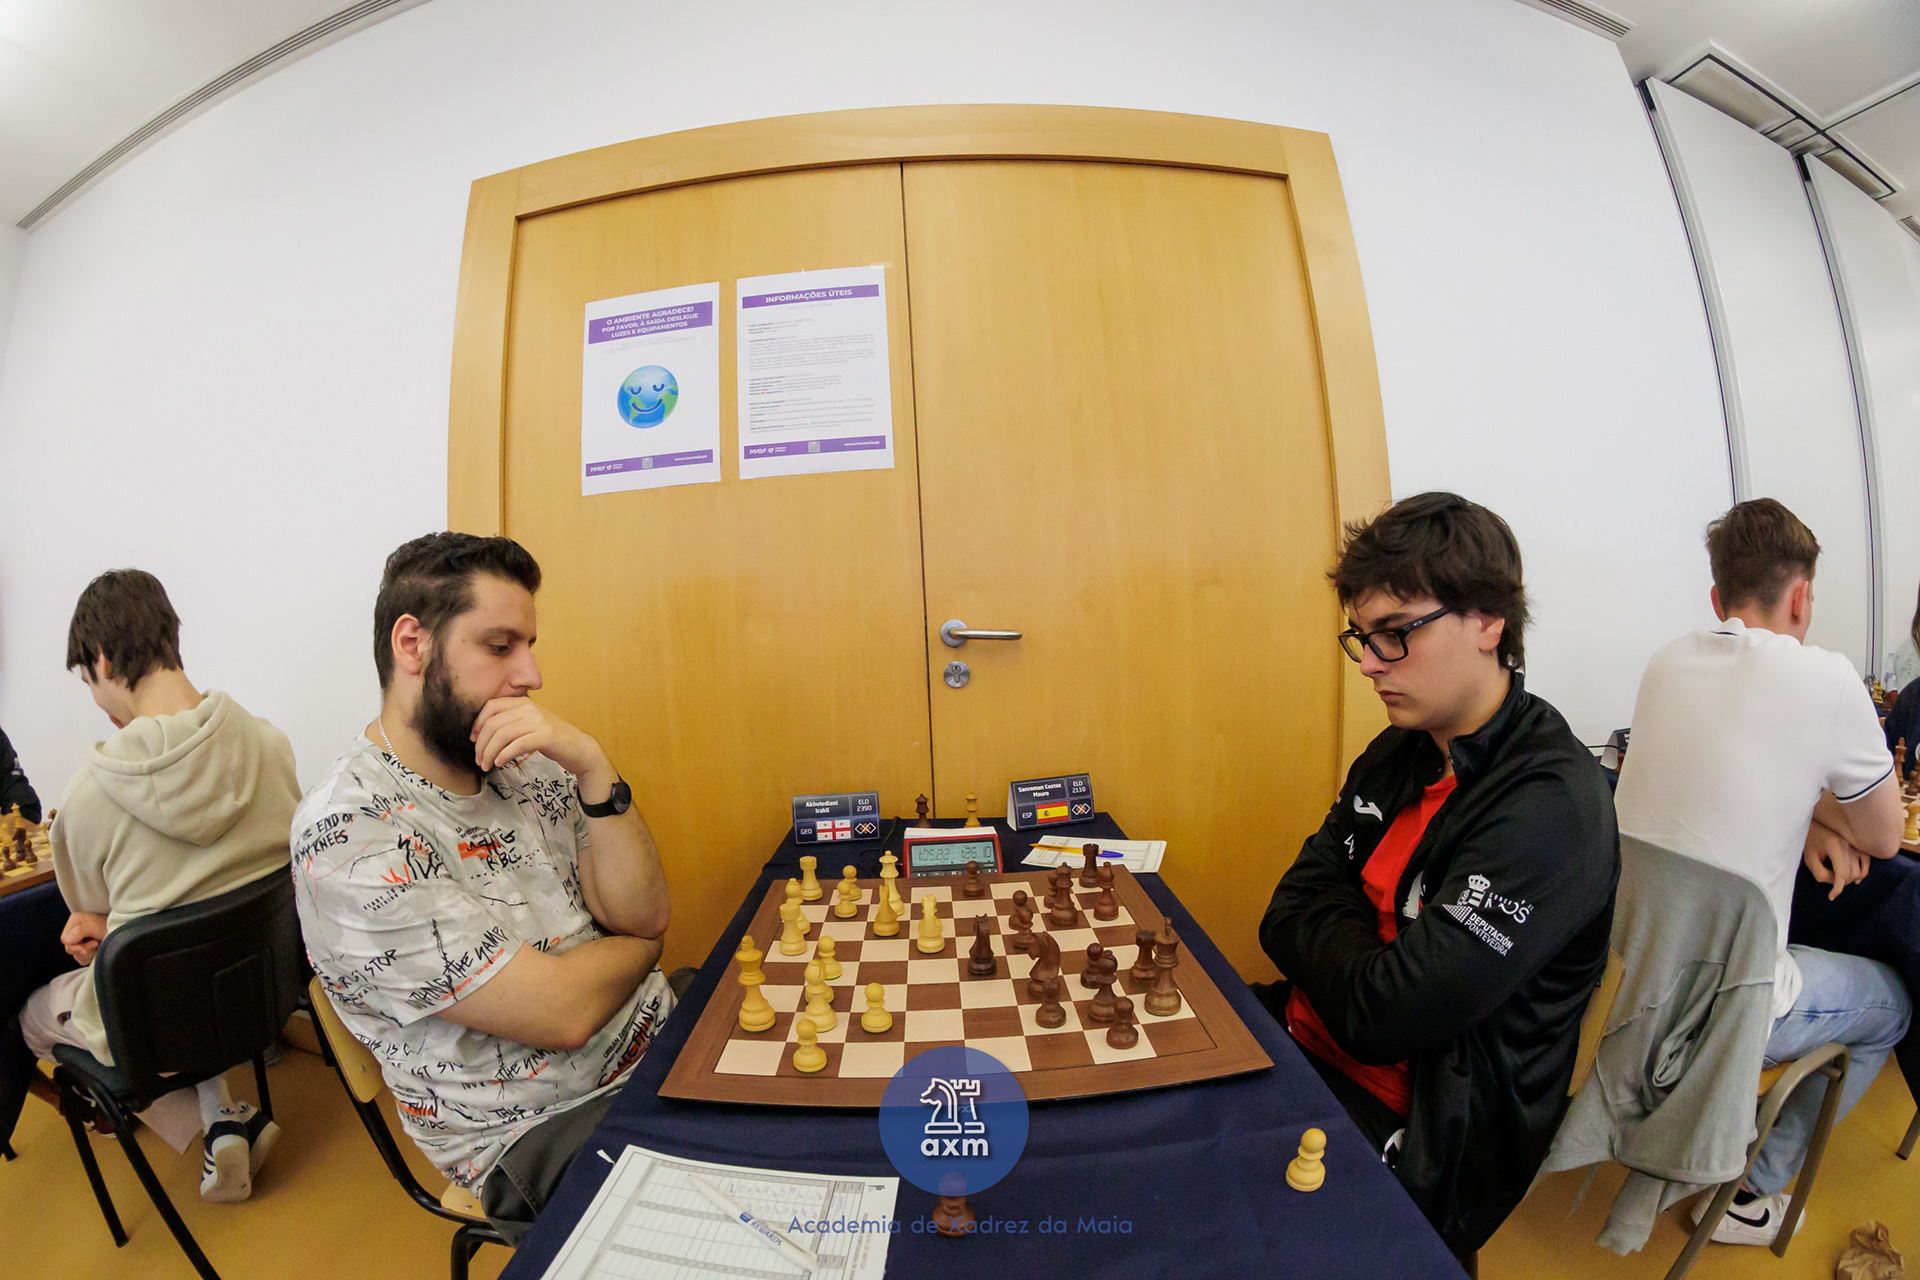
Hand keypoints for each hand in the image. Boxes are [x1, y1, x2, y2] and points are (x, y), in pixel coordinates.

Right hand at [60, 911, 107, 964]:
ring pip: (76, 955)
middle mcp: (74, 932)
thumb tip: (67, 941)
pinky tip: (97, 950)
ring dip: (88, 953)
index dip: (75, 945)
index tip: (91, 943)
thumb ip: (79, 932)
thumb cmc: (107, 925)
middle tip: (96, 943)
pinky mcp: (84, 950)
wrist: (120, 931)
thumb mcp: (93, 926)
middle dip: (84, 949)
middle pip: (70, 949)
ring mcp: (79, 941)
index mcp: (74, 922)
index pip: (64, 939)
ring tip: (98, 944)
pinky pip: (82, 959)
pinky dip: (90, 957)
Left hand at [471, 697, 611, 787]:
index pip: (491, 706)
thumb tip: (480, 732)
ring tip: (487, 765)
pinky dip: (504, 755)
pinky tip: (500, 763)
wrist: (579, 748)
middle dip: (481, 744)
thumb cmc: (551, 739)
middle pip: (493, 723)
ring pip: (502, 735)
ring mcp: (538, 721)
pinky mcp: (546, 735)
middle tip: (479, 760)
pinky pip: (517, 744)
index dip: (477, 723)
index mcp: (523, 702)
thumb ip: (511, 722)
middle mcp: (530, 708)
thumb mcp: (529, 724)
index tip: (473, 740)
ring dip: (490, 753)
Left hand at [1803, 822, 1869, 899]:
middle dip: (1840, 883)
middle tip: (1828, 881)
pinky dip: (1863, 873)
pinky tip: (1856, 879)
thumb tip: (1834, 882)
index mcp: (1835, 846)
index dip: (1837, 889)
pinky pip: (1867, 863)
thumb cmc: (1811, 840)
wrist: (1817, 823)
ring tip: (1837, 879)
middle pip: (1850, 874)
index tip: (1831, 897)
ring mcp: (1856, 845)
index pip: (1841, 874)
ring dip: (1849, 880)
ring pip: (1859, 872)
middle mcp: (1849, 845)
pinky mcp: (1860, 846)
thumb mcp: (1809, 857)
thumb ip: (1820, 872)